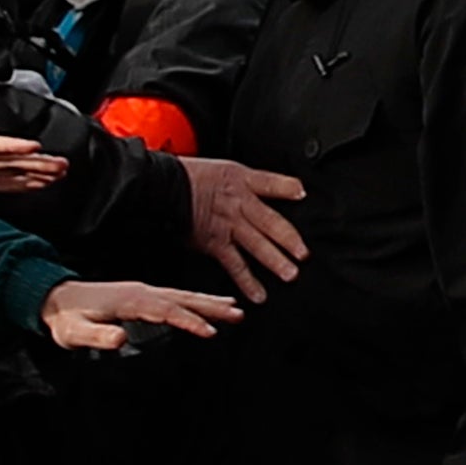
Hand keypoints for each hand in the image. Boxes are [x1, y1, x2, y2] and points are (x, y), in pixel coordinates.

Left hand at [0, 128, 66, 201]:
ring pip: (10, 167)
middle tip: (60, 162)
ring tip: (61, 170)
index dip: (7, 146)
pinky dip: (24, 182)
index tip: (31, 146)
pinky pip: (4, 181)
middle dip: (33, 158)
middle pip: (6, 154)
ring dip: (35, 169)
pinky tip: (42, 183)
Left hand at [37, 276, 241, 354]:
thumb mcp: (76, 332)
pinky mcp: (143, 295)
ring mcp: (143, 291)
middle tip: (239, 313)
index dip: (188, 321)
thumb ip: (97, 336)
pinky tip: (207, 303)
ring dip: (209, 301)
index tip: (210, 332)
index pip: (166, 310)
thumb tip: (120, 339)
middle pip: (183, 298)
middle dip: (212, 306)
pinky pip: (176, 296)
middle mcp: (141, 291)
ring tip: (235, 307)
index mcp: (130, 300)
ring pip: (183, 295)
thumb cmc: (66, 318)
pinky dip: (196, 299)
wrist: (53, 298)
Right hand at [183, 154, 309, 291]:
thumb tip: (267, 189)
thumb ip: (248, 183)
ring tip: (290, 275)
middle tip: (304, 254)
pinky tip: (259, 295)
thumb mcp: (223, 169)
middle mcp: (238, 203)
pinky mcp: (214, 242)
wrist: (161, 185)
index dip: (288, 188)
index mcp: (241, 180)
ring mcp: (227, 224)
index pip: (270, 183)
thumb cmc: (189, 177)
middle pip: (269, 221)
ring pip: (256, 244)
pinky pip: (234, 264)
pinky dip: (247, 281)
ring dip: (275, 261)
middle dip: (289, 239)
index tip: (302, 194)